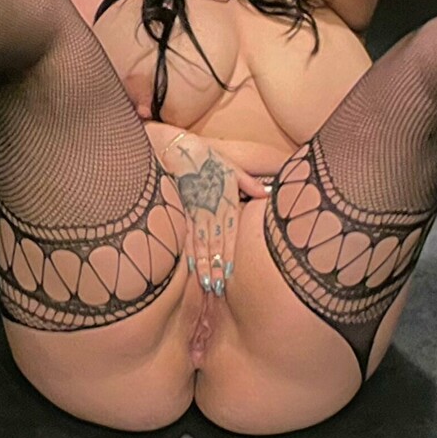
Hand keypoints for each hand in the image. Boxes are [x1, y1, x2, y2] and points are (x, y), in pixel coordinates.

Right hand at [157, 132, 265, 295]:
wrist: (171, 148)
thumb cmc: (201, 156)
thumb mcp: (228, 164)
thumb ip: (246, 181)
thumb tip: (265, 193)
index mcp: (224, 200)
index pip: (230, 233)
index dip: (230, 255)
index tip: (231, 274)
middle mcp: (210, 210)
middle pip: (215, 244)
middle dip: (217, 267)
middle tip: (219, 289)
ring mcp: (193, 213)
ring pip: (200, 244)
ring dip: (204, 266)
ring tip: (207, 285)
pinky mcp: (179, 211)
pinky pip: (185, 235)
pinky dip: (189, 252)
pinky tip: (191, 267)